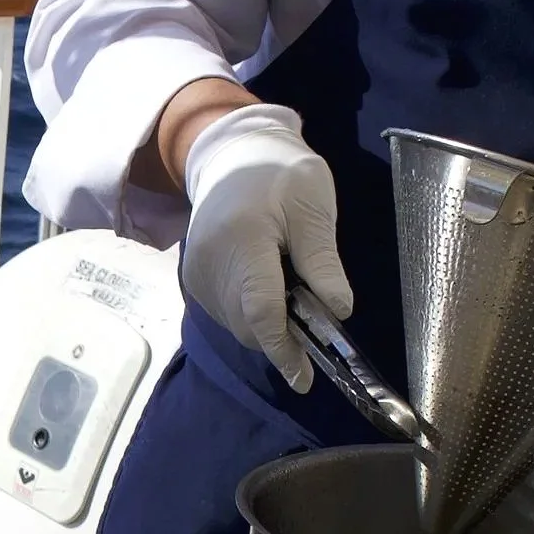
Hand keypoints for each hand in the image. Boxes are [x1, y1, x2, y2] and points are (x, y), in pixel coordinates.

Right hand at [177, 102, 351, 390]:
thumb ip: (322, 260)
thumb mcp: (313, 206)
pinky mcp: (195, 283)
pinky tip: (272, 287)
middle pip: (249, 325)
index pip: (261, 309)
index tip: (305, 378)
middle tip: (318, 316)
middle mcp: (208, 265)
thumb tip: (337, 311)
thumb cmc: (280, 174)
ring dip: (272, 326)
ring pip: (240, 326)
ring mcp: (196, 277)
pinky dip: (255, 315)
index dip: (285, 349)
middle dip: (285, 337)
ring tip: (294, 288)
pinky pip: (230, 315)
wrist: (231, 155)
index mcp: (241, 240)